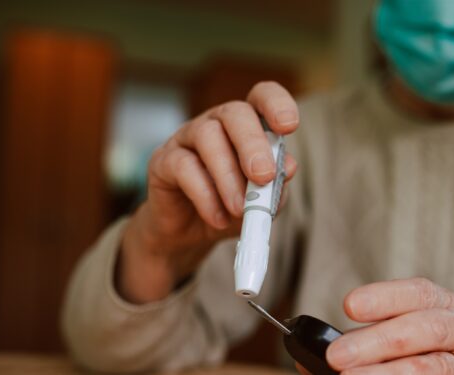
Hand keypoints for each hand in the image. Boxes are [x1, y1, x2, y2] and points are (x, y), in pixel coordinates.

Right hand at [117, 81, 298, 303]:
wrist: (191, 233)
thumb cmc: (231, 207)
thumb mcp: (263, 200)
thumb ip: (277, 184)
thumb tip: (290, 167)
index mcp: (248, 125)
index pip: (262, 96)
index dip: (277, 103)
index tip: (289, 126)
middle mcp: (217, 122)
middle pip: (235, 113)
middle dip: (253, 144)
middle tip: (263, 176)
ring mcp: (187, 137)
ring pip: (208, 136)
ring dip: (228, 175)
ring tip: (239, 208)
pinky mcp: (163, 160)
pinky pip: (183, 166)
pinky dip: (205, 196)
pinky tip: (217, 218)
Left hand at [315, 278, 453, 373]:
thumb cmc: (428, 347)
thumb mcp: (402, 328)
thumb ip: (361, 338)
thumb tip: (306, 354)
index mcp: (443, 304)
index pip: (418, 293)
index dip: (384, 297)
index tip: (349, 306)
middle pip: (425, 330)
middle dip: (377, 342)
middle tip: (337, 356)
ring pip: (433, 368)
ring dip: (390, 374)